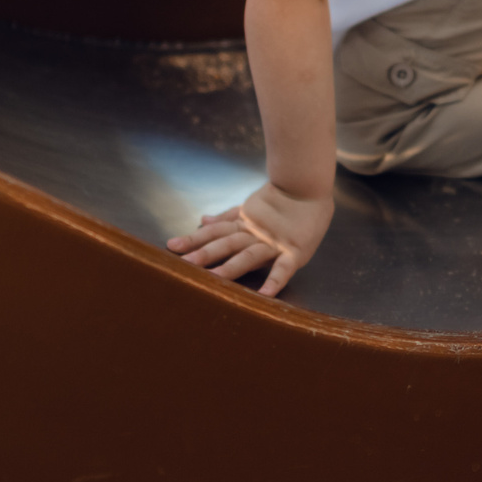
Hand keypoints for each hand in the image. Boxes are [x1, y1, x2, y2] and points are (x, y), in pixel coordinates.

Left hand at [168, 182, 332, 298]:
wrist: (309, 187)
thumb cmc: (281, 200)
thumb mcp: (251, 208)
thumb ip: (227, 216)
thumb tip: (202, 220)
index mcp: (244, 224)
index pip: (215, 231)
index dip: (194, 237)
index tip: (172, 246)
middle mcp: (255, 234)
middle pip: (227, 242)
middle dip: (206, 253)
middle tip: (185, 263)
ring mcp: (274, 243)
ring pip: (249, 254)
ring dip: (232, 267)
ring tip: (214, 279)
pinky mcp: (295, 251)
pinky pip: (284, 268)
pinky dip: (275, 280)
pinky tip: (265, 295)